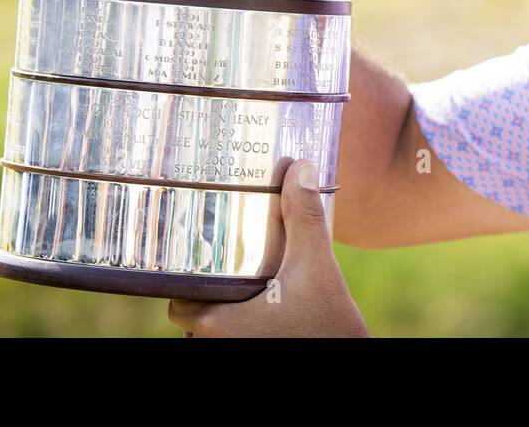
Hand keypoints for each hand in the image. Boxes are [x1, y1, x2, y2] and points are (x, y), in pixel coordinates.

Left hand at [168, 160, 368, 337]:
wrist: (351, 361)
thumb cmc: (328, 327)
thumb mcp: (316, 266)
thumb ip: (304, 218)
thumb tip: (300, 168)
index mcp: (217, 324)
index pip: (177, 300)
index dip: (188, 279)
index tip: (205, 257)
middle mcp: (217, 345)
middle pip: (196, 312)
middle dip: (211, 289)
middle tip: (232, 262)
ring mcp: (236, 352)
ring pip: (216, 328)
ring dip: (227, 307)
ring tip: (246, 280)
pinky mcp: (257, 352)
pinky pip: (236, 338)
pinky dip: (243, 322)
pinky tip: (263, 303)